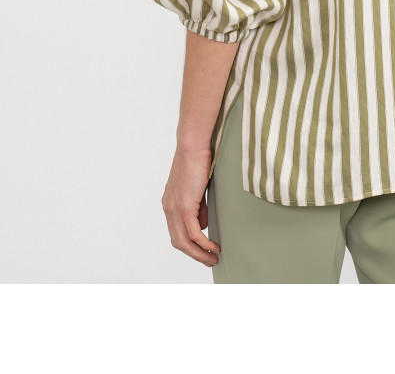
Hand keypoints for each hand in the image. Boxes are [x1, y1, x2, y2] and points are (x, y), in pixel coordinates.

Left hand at [162, 145, 221, 266]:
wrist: (193, 145)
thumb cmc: (197, 161)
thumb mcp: (197, 189)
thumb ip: (198, 207)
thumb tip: (203, 225)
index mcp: (170, 204)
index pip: (176, 233)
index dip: (189, 246)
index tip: (203, 252)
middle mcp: (169, 208)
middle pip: (178, 242)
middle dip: (194, 255)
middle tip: (209, 261)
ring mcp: (175, 208)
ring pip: (184, 241)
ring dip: (199, 253)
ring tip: (214, 258)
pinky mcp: (184, 206)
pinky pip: (193, 232)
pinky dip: (204, 243)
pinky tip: (214, 247)